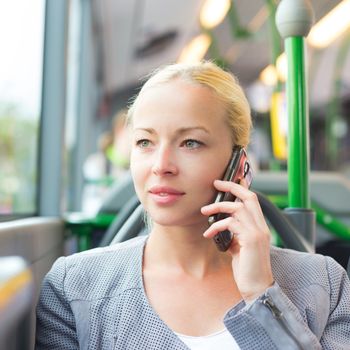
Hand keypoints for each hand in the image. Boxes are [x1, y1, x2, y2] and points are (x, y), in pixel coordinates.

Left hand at [201, 179, 273, 300]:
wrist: (257, 288)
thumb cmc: (247, 269)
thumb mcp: (239, 247)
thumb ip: (234, 234)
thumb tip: (221, 226)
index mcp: (259, 226)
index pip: (253, 200)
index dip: (241, 187)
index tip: (229, 180)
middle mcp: (261, 226)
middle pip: (249, 197)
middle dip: (232, 187)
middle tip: (216, 183)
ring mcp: (257, 232)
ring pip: (237, 208)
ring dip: (217, 207)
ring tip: (204, 211)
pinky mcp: (251, 239)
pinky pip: (230, 224)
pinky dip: (216, 226)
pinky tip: (208, 234)